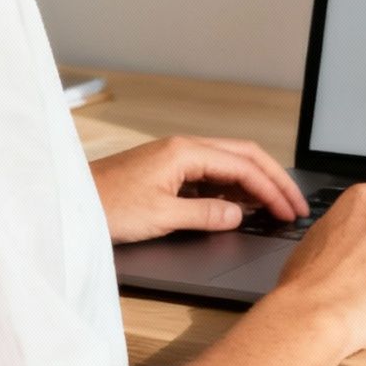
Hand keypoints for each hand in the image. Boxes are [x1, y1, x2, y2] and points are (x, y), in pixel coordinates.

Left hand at [88, 136, 308, 243]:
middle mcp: (182, 149)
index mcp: (184, 152)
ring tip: (275, 208)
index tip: (289, 211)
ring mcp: (174, 159)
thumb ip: (206, 215)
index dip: (271, 189)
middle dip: (273, 180)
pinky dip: (232, 190)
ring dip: (254, 185)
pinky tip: (240, 208)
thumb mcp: (161, 217)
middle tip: (295, 205)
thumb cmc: (106, 207)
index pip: (243, 166)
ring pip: (228, 165)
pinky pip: (210, 177)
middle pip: (243, 156)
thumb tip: (239, 215)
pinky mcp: (166, 173)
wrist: (70, 205)